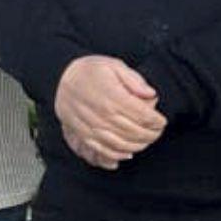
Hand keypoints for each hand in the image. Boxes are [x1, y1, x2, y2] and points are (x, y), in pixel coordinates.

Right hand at [52, 55, 165, 169]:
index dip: (156, 121)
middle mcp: (101, 115)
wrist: (60, 78)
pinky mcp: (82, 135)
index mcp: (112, 97)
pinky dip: (117, 155)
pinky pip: (102, 151)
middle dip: (151, 135)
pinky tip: (127, 153)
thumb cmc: (89, 71)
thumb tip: (151, 94)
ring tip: (145, 141)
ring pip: (121, 145)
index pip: (143, 116)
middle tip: (157, 132)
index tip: (161, 120)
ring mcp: (91, 127)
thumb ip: (134, 80)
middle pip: (134, 132)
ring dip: (137, 146)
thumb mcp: (114, 65)